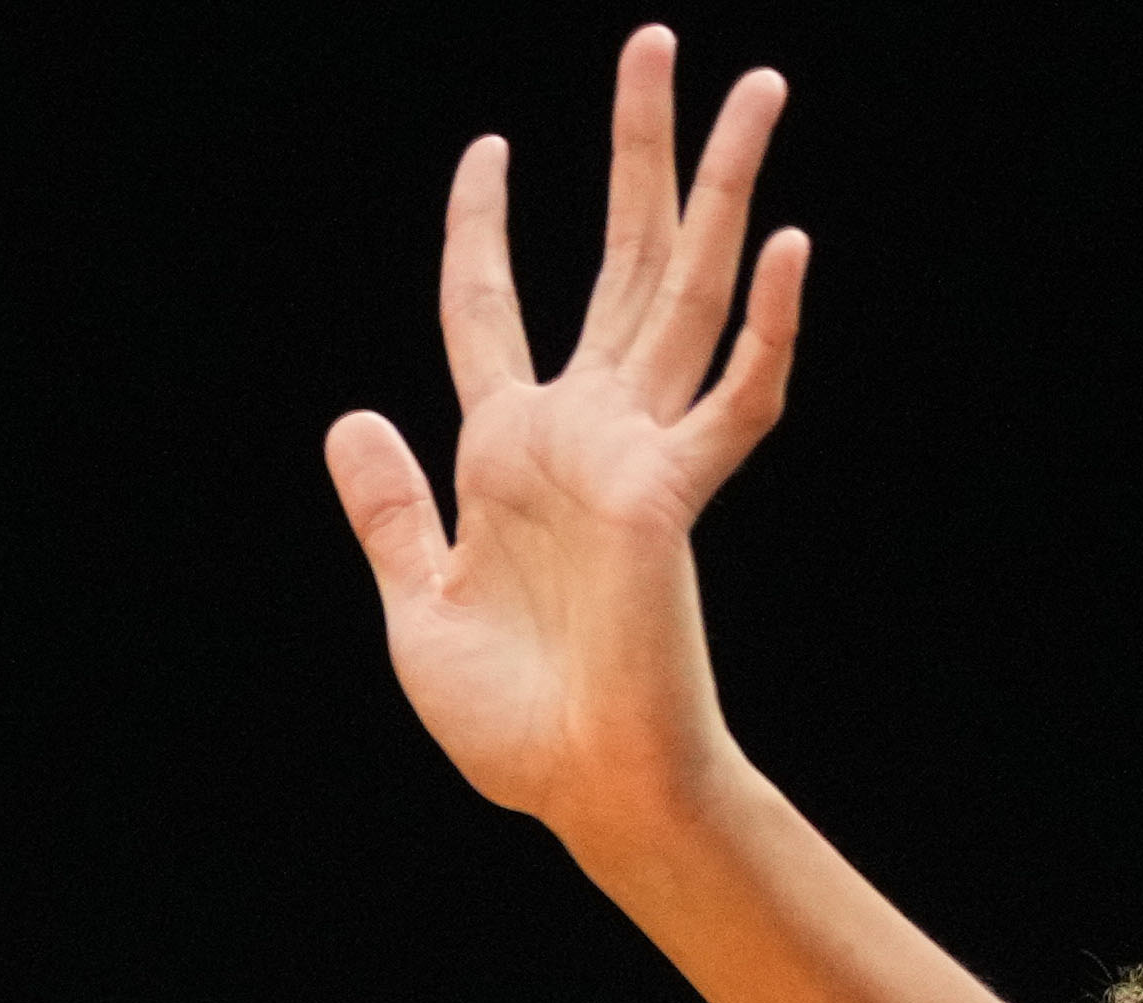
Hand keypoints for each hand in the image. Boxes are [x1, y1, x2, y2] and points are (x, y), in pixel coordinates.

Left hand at [323, 31, 808, 852]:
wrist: (576, 787)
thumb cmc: (510, 716)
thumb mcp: (417, 603)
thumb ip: (391, 509)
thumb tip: (351, 417)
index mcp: (506, 450)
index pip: (486, 307)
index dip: (481, 226)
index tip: (489, 148)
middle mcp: (580, 430)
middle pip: (614, 259)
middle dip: (635, 151)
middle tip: (657, 41)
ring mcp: (637, 453)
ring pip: (686, 292)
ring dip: (723, 189)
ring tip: (758, 86)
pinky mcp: (673, 497)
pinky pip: (734, 402)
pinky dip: (765, 329)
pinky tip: (792, 246)